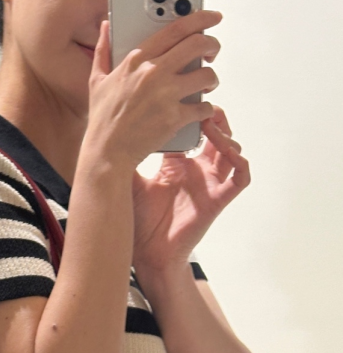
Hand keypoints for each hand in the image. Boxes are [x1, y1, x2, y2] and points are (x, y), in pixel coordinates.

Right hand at [86, 11, 221, 168]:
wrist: (107, 150)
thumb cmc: (103, 118)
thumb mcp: (97, 79)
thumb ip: (103, 49)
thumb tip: (104, 26)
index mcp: (136, 60)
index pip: (175, 29)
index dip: (199, 18)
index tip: (211, 17)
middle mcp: (152, 73)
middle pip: (198, 44)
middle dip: (212, 45)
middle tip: (212, 52)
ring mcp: (165, 95)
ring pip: (207, 75)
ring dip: (211, 79)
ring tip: (204, 85)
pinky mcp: (174, 117)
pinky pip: (205, 107)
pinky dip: (206, 109)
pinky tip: (198, 111)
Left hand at [131, 107, 249, 271]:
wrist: (145, 252)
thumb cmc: (138, 219)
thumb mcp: (129, 179)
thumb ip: (128, 155)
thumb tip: (112, 129)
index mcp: (176, 165)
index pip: (192, 132)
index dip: (192, 115)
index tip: (182, 100)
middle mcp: (196, 172)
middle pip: (216, 136)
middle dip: (214, 117)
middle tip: (203, 105)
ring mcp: (209, 185)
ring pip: (231, 152)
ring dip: (227, 135)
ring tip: (213, 123)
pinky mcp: (218, 200)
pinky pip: (240, 178)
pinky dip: (240, 161)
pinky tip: (228, 149)